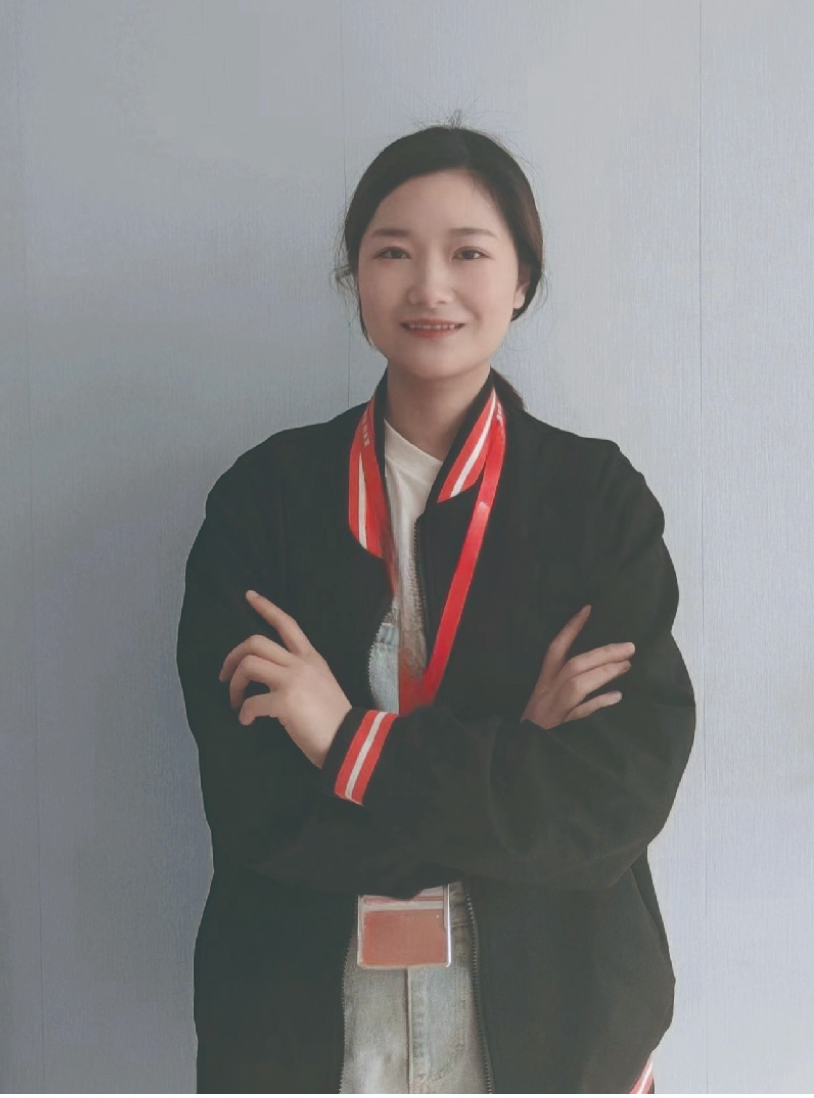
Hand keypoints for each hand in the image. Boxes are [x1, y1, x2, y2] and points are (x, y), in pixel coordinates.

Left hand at [218, 590, 352, 768]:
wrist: (348, 740)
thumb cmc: (334, 718)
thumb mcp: (321, 684)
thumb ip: (300, 674)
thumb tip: (272, 680)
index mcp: (311, 658)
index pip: (287, 624)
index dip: (266, 607)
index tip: (249, 596)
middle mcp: (301, 663)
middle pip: (255, 642)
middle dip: (233, 657)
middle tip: (225, 676)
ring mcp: (293, 680)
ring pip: (249, 665)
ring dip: (235, 685)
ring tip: (236, 703)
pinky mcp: (285, 701)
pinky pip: (251, 702)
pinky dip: (244, 713)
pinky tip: (247, 722)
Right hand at [521, 605, 634, 729]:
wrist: (514, 759)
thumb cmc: (534, 731)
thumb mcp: (543, 705)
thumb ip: (561, 690)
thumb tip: (594, 675)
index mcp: (541, 685)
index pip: (555, 649)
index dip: (571, 628)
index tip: (589, 609)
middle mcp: (546, 693)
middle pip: (574, 665)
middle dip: (602, 653)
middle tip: (630, 646)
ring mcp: (553, 711)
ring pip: (578, 684)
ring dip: (603, 672)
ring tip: (627, 665)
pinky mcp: (559, 730)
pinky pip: (580, 714)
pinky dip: (598, 703)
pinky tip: (617, 697)